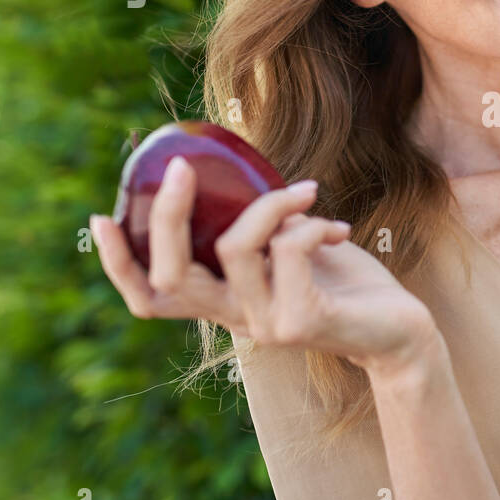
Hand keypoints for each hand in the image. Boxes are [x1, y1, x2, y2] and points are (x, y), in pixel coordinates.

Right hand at [91, 156, 434, 373]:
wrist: (399, 330)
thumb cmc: (345, 282)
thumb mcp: (292, 247)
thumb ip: (260, 225)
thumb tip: (234, 171)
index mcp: (224, 301)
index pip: (151, 297)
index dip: (118, 264)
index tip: (100, 217)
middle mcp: (234, 318)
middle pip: (169, 275)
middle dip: (166, 214)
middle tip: (180, 168)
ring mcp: (264, 324)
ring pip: (234, 247)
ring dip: (269, 204)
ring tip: (306, 191)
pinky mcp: (300, 321)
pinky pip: (287, 251)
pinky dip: (309, 224)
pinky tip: (337, 228)